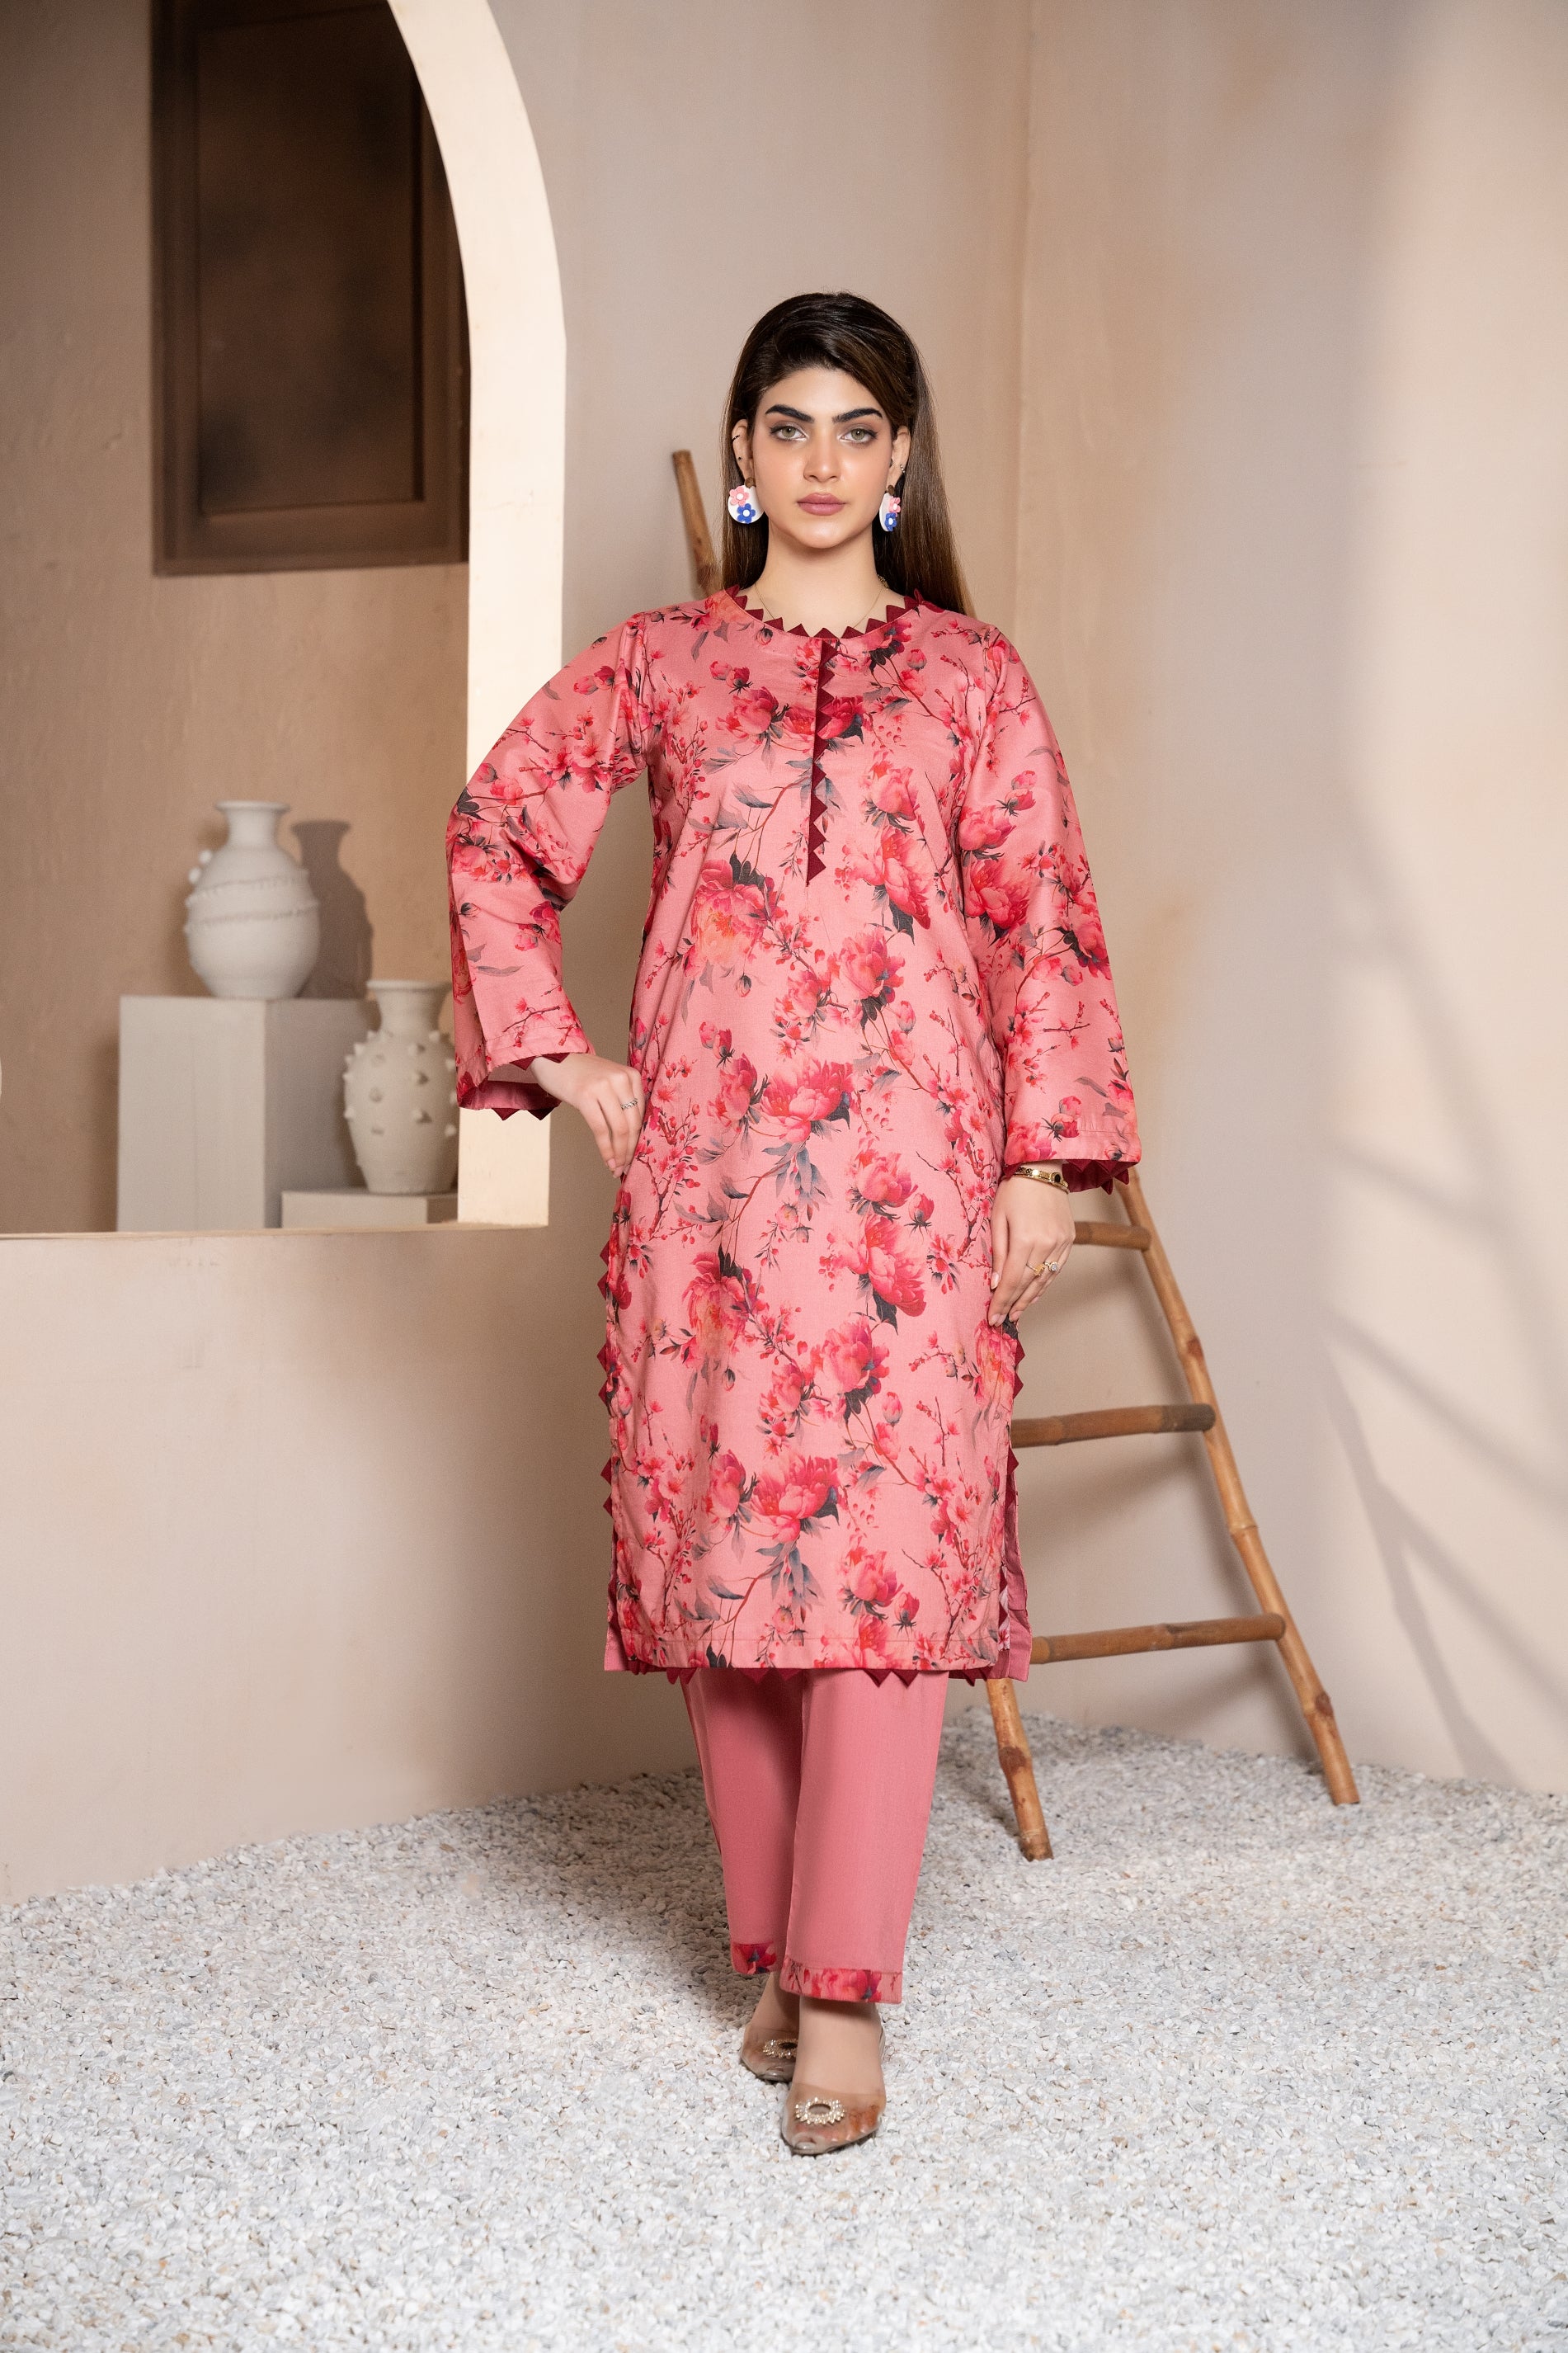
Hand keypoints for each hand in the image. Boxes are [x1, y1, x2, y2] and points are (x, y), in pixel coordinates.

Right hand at [530, 1052, 644, 1175]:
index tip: (634, 1155)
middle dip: (630, 1150)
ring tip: (616, 1168)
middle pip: (633, 1123)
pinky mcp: (585, 1096)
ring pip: (620, 1129)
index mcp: (631, 1076)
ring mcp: (603, 1087)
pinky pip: (601, 1129)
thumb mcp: (608, 1080)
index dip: (639, 1138)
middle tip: (626, 1166)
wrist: (552, 1056)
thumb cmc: (580, 1073)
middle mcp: (621, 1079)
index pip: (641, 1114)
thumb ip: (622, 1099)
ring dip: (619, 1153)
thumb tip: (630, 1136)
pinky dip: (605, 1149)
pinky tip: (607, 1160)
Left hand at [988, 1174, 1074, 1325]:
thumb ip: (998, 1252)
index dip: (1001, 1301)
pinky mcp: (1069, 1239)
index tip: (993, 1318)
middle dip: (1013, 1304)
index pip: (1011, 1280)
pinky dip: (1044, 1284)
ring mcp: (1061, 1243)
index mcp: (1025, 1239)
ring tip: (1016, 1313)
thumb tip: (995, 1284)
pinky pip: (1056, 1269)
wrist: (1042, 1168)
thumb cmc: (1014, 1190)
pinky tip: (1034, 1294)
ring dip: (1029, 1298)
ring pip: (1044, 1279)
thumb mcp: (997, 1218)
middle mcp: (1046, 1244)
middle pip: (1027, 1283)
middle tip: (1002, 1321)